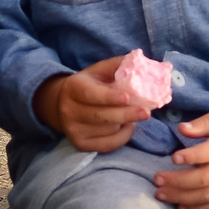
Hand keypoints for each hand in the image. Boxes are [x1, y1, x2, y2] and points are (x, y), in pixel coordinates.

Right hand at [34, 55, 152, 153]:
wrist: (63, 105)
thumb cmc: (89, 85)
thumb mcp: (98, 71)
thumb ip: (118, 66)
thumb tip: (141, 62)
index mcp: (73, 87)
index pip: (91, 94)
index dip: (109, 97)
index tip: (127, 97)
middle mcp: (69, 110)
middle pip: (101, 116)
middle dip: (126, 114)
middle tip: (146, 112)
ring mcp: (73, 130)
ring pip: (108, 130)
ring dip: (126, 123)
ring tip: (134, 114)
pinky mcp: (80, 145)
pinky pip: (108, 145)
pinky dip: (123, 136)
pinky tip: (127, 126)